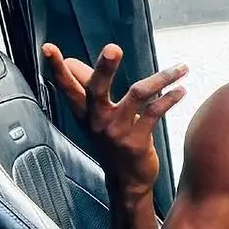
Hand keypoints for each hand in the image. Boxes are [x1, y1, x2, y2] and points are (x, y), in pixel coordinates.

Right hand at [43, 42, 186, 194]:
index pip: (67, 87)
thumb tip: (72, 62)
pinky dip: (170, 99)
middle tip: (113, 48)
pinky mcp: (137, 140)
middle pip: (97, 89)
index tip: (48, 48)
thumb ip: (87, 87)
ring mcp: (117, 131)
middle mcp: (98, 120)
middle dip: (105, 67)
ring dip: (161, 79)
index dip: (56, 68)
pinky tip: (180, 89)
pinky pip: (155, 112)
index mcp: (85, 113)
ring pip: (137, 95)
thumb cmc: (112, 141)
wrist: (126, 180)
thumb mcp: (95, 117)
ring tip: (181, 68)